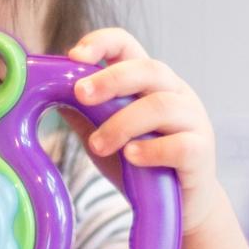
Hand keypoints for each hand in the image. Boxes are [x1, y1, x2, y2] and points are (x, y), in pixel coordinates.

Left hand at [69, 28, 222, 233]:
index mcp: (149, 82)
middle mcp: (175, 93)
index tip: (74, 56)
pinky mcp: (201, 152)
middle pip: (148, 69)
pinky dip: (151, 150)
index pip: (128, 46)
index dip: (102, 42)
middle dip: (110, 79)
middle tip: (80, 94)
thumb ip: (83, 114)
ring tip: (97, 145)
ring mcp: (193, 120)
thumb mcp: (104, 136)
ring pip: (161, 106)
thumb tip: (46, 93)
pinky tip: (131, 157)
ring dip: (122, 124)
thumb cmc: (140, 165)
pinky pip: (180, 145)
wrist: (179, 205)